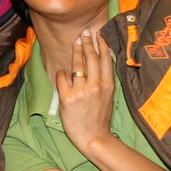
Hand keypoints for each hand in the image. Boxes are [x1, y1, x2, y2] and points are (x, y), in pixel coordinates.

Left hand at [55, 29, 115, 154]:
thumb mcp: (109, 96)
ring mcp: (81, 91)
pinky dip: (62, 73)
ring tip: (75, 42)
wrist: (93, 137)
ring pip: (77, 64)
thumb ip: (104, 80)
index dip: (101, 44)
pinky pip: (62, 77)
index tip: (98, 34)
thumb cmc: (100, 118)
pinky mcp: (68, 97)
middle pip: (91, 57)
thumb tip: (100, 62)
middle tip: (84, 32)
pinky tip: (62, 72)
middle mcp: (96, 85)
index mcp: (108, 85)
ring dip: (75, 51)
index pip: (105, 59)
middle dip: (87, 42)